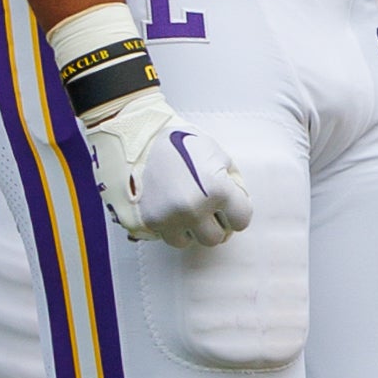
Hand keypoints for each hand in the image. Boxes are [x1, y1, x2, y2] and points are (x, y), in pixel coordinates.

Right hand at [79, 87, 252, 246]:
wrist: (136, 135)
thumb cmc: (177, 140)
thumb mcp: (215, 152)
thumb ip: (231, 180)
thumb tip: (235, 203)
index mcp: (217, 190)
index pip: (241, 220)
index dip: (236, 211)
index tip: (228, 206)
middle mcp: (195, 209)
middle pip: (217, 237)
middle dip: (214, 223)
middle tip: (206, 208)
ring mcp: (170, 217)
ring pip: (191, 241)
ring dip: (191, 229)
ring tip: (185, 210)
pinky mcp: (149, 221)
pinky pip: (168, 237)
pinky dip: (171, 227)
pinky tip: (169, 210)